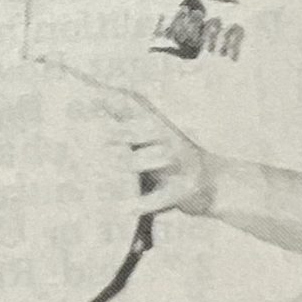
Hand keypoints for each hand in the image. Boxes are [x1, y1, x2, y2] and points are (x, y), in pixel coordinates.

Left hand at [40, 60, 215, 216]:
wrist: (214, 184)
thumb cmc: (167, 158)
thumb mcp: (146, 137)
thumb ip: (122, 119)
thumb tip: (90, 96)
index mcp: (155, 125)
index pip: (133, 106)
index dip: (112, 98)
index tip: (87, 94)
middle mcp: (168, 139)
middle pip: (148, 129)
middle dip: (126, 130)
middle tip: (102, 134)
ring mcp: (179, 164)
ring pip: (160, 157)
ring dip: (137, 160)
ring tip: (113, 164)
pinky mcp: (184, 190)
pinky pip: (164, 195)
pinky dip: (146, 202)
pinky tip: (127, 208)